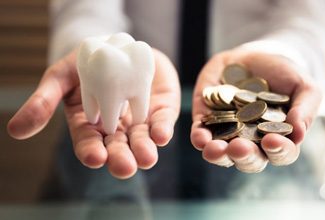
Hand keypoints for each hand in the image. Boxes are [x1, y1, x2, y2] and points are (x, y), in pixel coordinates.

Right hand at [7, 49, 180, 178]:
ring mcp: (139, 120)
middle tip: (124, 167)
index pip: (88, 143)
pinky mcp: (159, 109)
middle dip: (120, 159)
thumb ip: (44, 101)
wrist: (117, 45)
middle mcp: (116, 128)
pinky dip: (162, 129)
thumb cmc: (85, 63)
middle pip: (117, 148)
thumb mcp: (61, 77)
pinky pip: (162, 121)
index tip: (94, 157)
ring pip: (141, 140)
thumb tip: (16, 130)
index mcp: (90, 125)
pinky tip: (162, 135)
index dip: (90, 151)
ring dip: (144, 150)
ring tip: (146, 158)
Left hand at [191, 49, 321, 172]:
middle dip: (244, 156)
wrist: (255, 56)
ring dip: (218, 155)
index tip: (272, 141)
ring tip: (215, 149)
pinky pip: (201, 134)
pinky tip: (200, 138)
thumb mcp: (303, 86)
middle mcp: (252, 141)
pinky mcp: (207, 121)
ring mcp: (227, 133)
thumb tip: (298, 134)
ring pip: (222, 153)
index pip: (281, 153)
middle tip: (240, 148)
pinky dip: (199, 138)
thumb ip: (305, 109)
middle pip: (249, 160)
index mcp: (278, 138)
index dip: (278, 151)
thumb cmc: (284, 74)